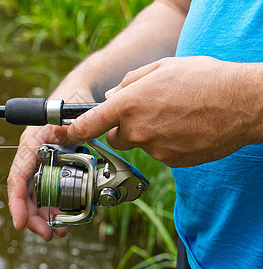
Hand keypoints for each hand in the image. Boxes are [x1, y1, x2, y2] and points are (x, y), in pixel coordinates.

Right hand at [7, 90, 94, 239]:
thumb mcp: (68, 113)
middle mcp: (33, 156)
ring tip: (59, 233)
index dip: (17, 201)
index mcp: (31, 144)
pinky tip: (65, 218)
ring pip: (38, 196)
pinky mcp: (54, 167)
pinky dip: (56, 207)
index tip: (20, 222)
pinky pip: (50, 191)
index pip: (18, 176)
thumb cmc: (69, 101)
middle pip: (27, 193)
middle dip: (35, 217)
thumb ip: (68, 124)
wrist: (78, 97)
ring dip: (46, 216)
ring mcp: (43, 162)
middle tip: (49, 235)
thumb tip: (69, 134)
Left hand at [67, 56, 257, 166]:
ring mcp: (155, 149)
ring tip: (174, 116)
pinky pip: (159, 153)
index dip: (73, 131)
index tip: (65, 135)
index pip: (88, 124)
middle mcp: (137, 131)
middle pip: (115, 138)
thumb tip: (110, 99)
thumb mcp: (160, 68)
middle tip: (146, 113)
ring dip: (148, 134)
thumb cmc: (203, 79)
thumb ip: (128, 84)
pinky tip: (184, 128)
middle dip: (122, 129)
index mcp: (128, 105)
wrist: (242, 103)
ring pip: (139, 145)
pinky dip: (166, 143)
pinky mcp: (171, 162)